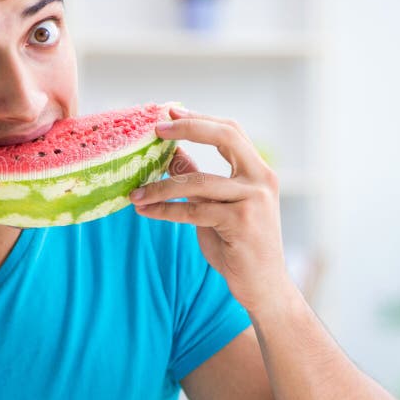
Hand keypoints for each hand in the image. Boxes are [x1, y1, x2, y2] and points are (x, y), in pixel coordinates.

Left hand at [130, 106, 291, 312]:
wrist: (264, 287)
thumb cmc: (238, 245)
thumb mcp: (215, 207)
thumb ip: (198, 180)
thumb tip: (171, 154)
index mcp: (258, 171)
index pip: (230, 131)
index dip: (199, 119)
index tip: (169, 112)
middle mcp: (261, 179)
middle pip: (225, 136)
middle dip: (189, 128)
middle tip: (155, 130)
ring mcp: (254, 200)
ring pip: (198, 181)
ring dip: (160, 187)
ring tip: (135, 193)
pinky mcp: (241, 223)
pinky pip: (194, 210)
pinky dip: (165, 210)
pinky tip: (145, 211)